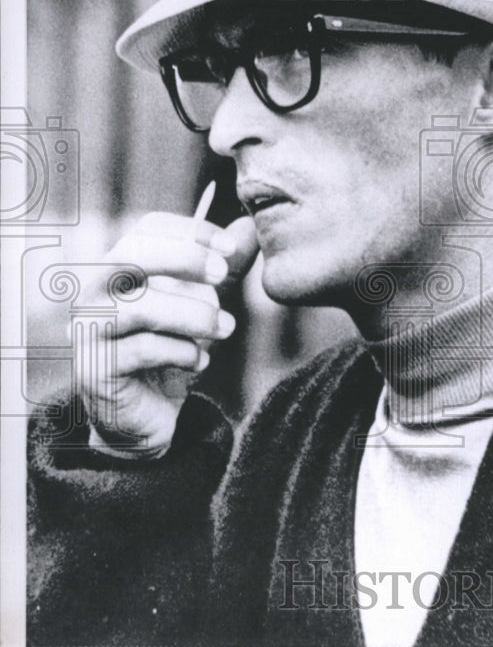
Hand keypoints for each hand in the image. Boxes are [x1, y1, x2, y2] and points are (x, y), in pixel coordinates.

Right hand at [78, 212, 257, 456]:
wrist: (145, 418)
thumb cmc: (169, 353)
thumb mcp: (200, 307)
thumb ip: (221, 271)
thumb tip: (250, 228)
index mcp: (118, 269)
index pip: (147, 230)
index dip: (190, 232)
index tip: (231, 248)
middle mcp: (93, 293)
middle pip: (130, 256)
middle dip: (183, 259)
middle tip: (223, 274)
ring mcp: (88, 331)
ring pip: (141, 307)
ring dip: (194, 315)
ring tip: (226, 328)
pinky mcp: (94, 369)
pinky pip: (144, 350)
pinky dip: (182, 352)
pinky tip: (199, 363)